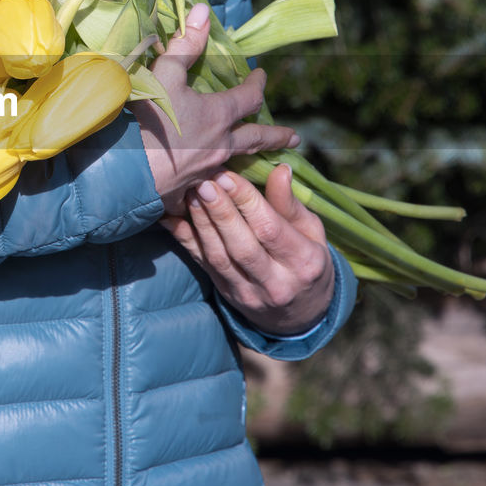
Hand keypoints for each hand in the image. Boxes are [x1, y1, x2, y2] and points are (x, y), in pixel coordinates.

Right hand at [131, 2, 298, 213]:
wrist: (124, 170)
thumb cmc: (147, 118)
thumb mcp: (164, 74)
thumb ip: (185, 45)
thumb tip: (203, 11)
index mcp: (219, 116)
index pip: (249, 97)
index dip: (258, 83)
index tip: (261, 75)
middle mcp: (220, 146)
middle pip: (257, 139)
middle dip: (277, 136)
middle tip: (295, 139)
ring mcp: (206, 172)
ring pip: (235, 164)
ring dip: (247, 159)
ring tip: (254, 159)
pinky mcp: (188, 191)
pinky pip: (208, 186)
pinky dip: (214, 181)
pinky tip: (212, 183)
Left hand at [159, 165, 333, 335]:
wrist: (300, 315)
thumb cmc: (308, 261)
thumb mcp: (312, 233)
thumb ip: (291, 204)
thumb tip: (280, 170)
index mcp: (304, 263)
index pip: (270, 229)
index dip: (247, 201)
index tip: (229, 175)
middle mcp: (276, 283)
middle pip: (242, 246)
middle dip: (220, 212)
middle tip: (205, 183)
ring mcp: (249, 293)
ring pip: (219, 258)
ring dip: (201, 224)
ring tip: (191, 195)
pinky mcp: (227, 294)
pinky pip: (203, 265)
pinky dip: (186, 241)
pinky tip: (172, 219)